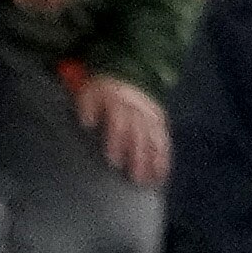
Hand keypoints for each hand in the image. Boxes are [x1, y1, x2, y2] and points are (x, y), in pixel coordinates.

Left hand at [74, 69, 171, 186]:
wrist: (129, 72)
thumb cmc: (104, 89)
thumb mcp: (90, 91)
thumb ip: (87, 106)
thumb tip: (86, 122)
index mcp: (119, 101)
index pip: (120, 122)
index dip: (117, 142)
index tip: (113, 161)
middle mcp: (139, 109)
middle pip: (140, 134)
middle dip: (139, 157)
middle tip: (135, 178)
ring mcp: (152, 116)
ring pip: (155, 138)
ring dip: (154, 159)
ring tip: (150, 180)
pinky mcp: (160, 122)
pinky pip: (164, 140)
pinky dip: (164, 158)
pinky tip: (162, 174)